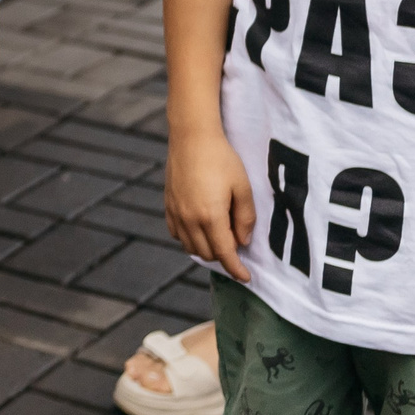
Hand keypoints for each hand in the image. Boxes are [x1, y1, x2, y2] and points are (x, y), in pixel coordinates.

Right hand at [164, 127, 255, 281]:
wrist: (191, 136)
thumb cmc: (221, 159)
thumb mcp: (242, 187)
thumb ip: (245, 218)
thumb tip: (243, 241)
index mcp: (211, 216)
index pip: (225, 253)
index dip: (236, 269)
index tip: (246, 277)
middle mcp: (190, 219)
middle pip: (206, 253)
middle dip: (223, 257)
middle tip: (236, 246)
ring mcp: (176, 212)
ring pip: (190, 246)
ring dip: (206, 249)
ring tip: (219, 239)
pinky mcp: (168, 204)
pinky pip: (176, 233)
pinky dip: (188, 239)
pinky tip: (199, 230)